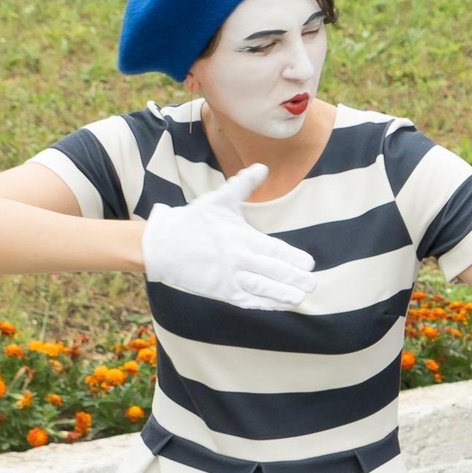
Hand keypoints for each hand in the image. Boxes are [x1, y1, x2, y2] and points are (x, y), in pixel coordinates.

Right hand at [142, 164, 316, 308]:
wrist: (159, 245)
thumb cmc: (192, 221)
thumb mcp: (219, 200)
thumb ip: (243, 185)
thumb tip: (262, 166)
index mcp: (241, 237)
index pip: (274, 249)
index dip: (292, 258)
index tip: (309, 263)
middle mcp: (238, 259)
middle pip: (272, 271)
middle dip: (294, 278)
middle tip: (312, 282)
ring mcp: (229, 278)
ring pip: (261, 289)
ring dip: (282, 294)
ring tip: (300, 298)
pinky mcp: (220, 292)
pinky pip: (247, 301)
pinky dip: (265, 305)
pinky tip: (279, 306)